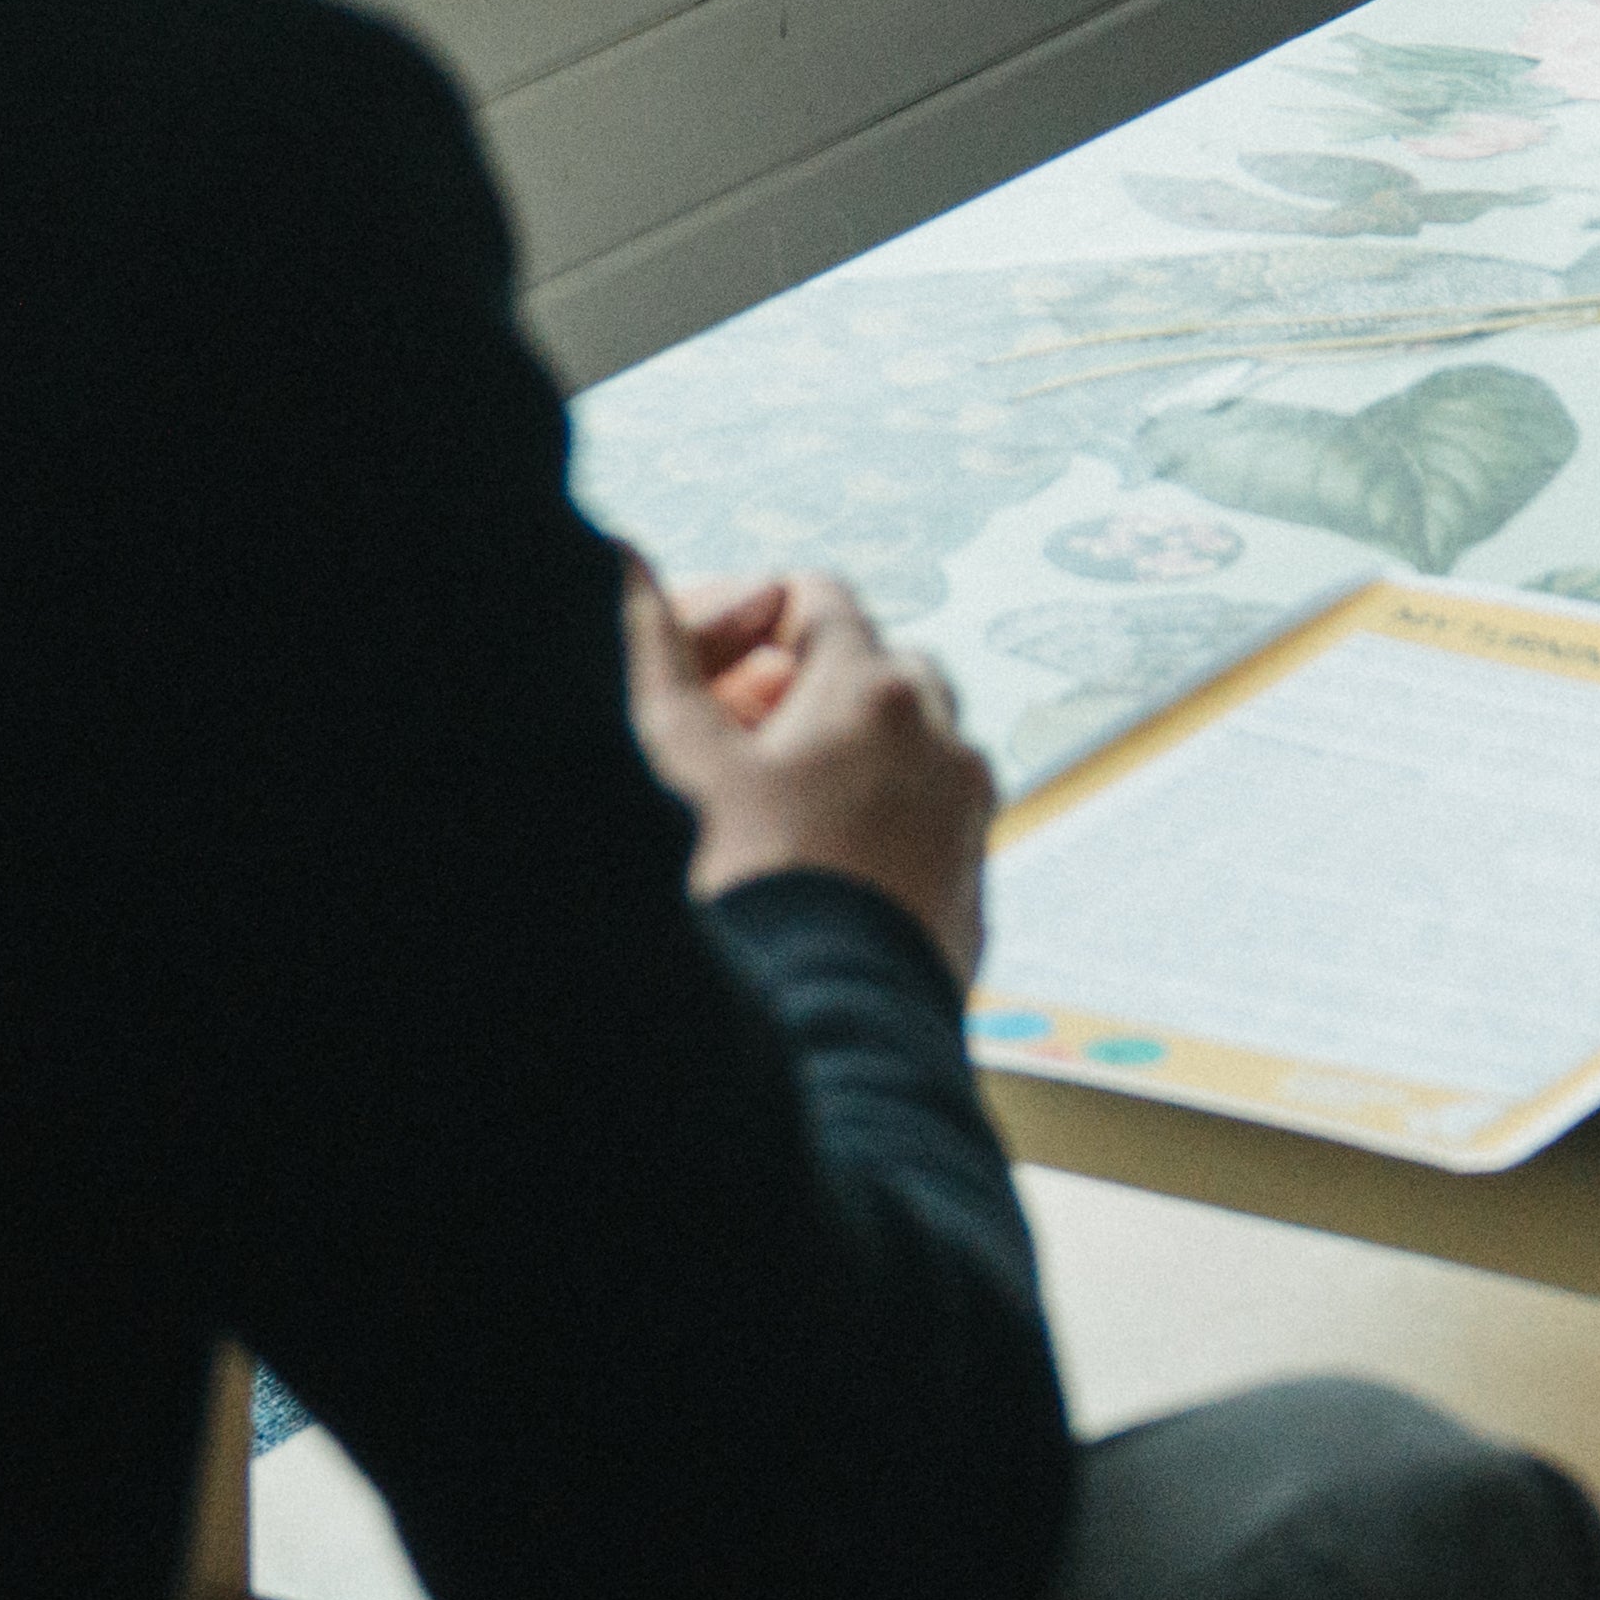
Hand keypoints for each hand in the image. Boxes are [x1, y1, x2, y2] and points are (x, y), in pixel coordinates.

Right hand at [629, 556, 995, 987]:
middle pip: (880, 670)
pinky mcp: (969, 895)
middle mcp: (945, 746)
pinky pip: (928, 828)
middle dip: (809, 689)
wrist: (818, 1036)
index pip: (820, 599)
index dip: (749, 622)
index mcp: (877, 693)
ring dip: (850, 758)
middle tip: (735, 742)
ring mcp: (967, 823)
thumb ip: (654, 652)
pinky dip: (881, 825)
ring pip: (913, 752)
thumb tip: (629, 564)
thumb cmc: (743, 893)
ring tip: (771, 811)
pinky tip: (814, 871)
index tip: (705, 673)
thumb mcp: (677, 761)